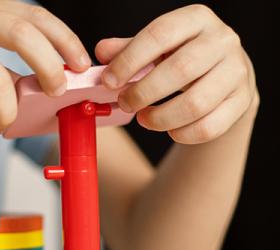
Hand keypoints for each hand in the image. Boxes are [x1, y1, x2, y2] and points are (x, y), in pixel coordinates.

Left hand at [96, 4, 257, 143]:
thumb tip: (102, 51)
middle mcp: (222, 41)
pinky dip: (182, 134)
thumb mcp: (155, 49)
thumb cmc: (180, 59)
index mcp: (196, 19)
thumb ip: (128, 50)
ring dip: (161, 118)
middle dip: (143, 92)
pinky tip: (169, 130)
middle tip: (125, 104)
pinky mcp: (242, 101)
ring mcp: (237, 71)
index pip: (160, 34)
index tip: (109, 81)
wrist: (223, 77)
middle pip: (180, 69)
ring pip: (196, 103)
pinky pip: (209, 126)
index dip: (130, 60)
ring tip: (144, 119)